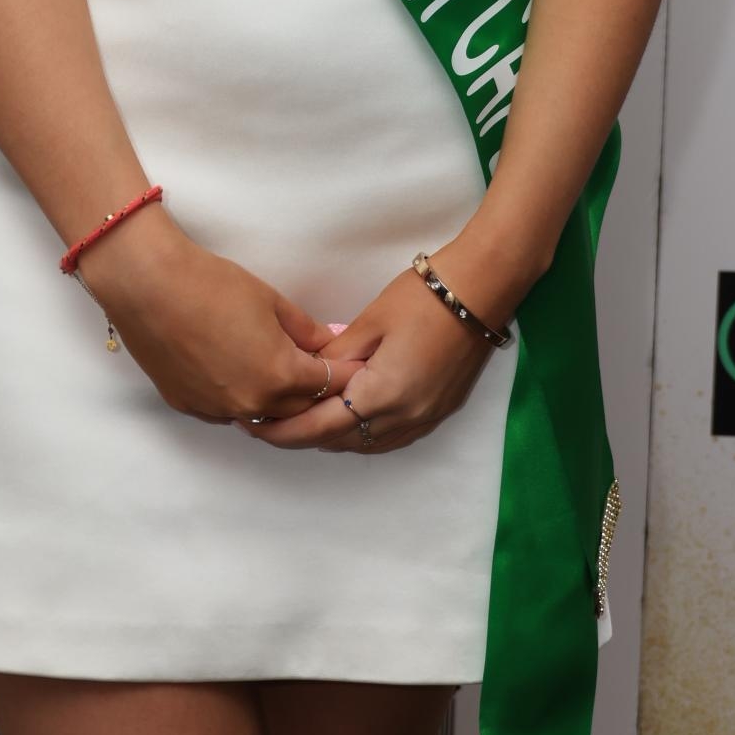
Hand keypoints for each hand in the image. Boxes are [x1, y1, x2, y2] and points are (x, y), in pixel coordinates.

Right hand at [76, 210, 361, 425]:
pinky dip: (241, 399)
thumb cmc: (210, 285)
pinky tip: (238, 374)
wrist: (148, 285)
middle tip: (320, 370)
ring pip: (261, 417)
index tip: (353, 365)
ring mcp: (218, 409)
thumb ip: (305, 330)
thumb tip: (326, 344)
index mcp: (280, 376)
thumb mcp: (271, 301)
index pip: (329, 385)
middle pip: (300, 411)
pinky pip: (227, 412)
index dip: (344, 373)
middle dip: (315, 393)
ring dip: (276, 402)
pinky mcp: (190, 407)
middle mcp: (252, 403)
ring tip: (278, 373)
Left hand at [235, 256, 503, 454]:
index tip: (255, 426)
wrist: (479, 291)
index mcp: (383, 395)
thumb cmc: (421, 299)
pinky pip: (389, 437)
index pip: (321, 427)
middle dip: (303, 436)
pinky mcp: (436, 412)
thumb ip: (334, 358)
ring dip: (332, 437)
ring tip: (300, 420)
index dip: (285, 430)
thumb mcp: (369, 323)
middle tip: (269, 423)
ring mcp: (424, 419)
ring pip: (365, 443)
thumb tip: (304, 377)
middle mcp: (404, 417)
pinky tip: (345, 418)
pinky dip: (361, 433)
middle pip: (341, 442)